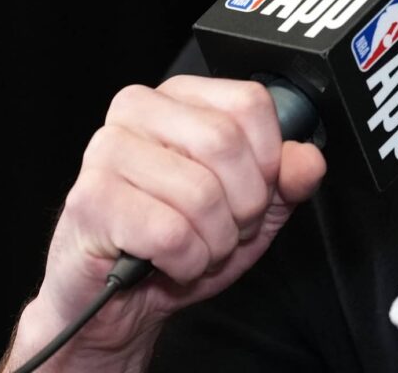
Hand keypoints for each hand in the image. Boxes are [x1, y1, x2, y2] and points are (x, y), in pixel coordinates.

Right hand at [2, 76, 326, 370]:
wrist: (116, 300)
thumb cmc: (175, 242)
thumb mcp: (248, 209)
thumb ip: (286, 180)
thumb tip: (307, 160)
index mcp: (177, 97)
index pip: (249, 103)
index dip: (269, 159)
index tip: (254, 191)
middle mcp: (137, 111)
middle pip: (226, 144)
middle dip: (243, 206)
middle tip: (224, 229)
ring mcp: (107, 152)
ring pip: (201, 194)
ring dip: (214, 242)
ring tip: (194, 247)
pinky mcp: (91, 200)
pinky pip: (171, 234)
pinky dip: (187, 263)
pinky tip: (169, 263)